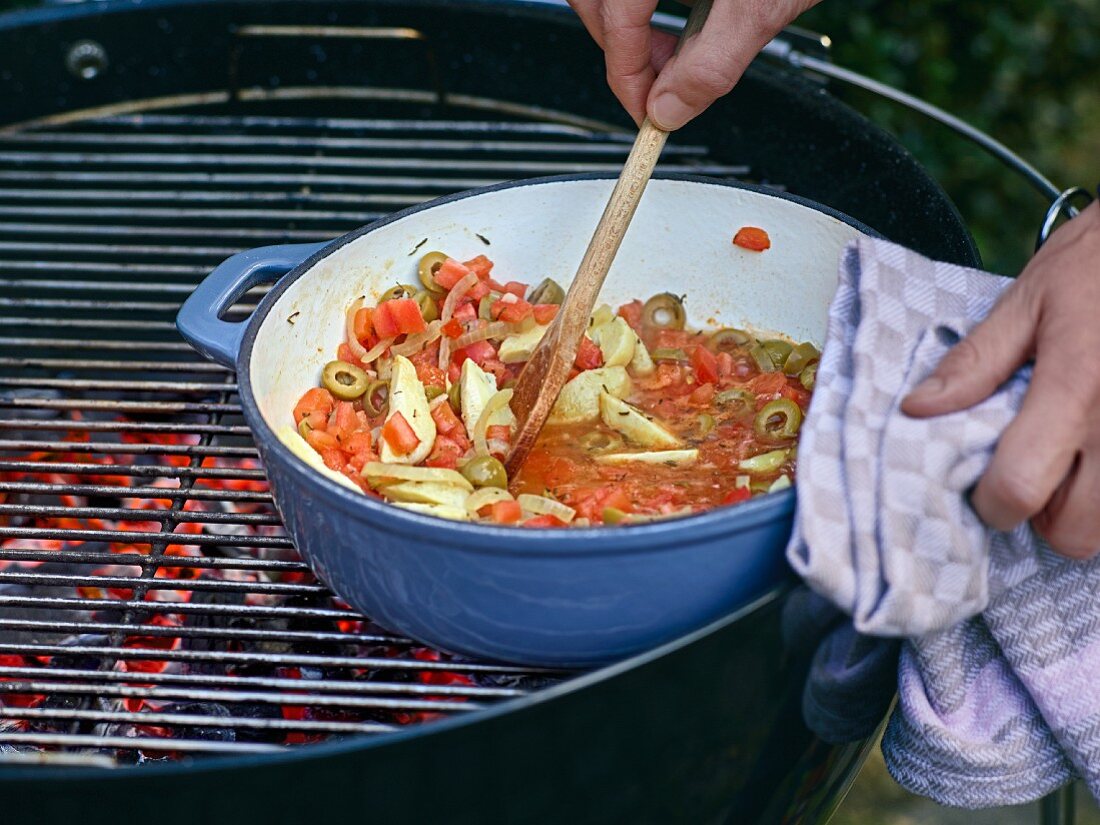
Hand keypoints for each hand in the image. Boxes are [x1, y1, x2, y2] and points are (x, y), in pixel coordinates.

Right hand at [568, 0, 820, 129]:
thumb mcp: (756, 7)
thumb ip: (711, 63)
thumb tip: (670, 108)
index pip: (615, 21)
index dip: (626, 77)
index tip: (646, 112)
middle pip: (597, 2)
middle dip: (623, 51)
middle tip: (660, 87)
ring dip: (631, 25)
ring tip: (673, 51)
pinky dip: (646, 3)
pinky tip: (685, 12)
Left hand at [902, 202, 1099, 558]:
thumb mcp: (1029, 300)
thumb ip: (975, 362)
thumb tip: (918, 409)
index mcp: (1077, 388)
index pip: (1021, 487)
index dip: (991, 502)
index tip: (983, 487)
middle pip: (1075, 533)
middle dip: (1043, 517)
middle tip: (1032, 474)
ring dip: (1085, 508)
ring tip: (1071, 457)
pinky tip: (1098, 448)